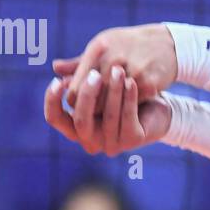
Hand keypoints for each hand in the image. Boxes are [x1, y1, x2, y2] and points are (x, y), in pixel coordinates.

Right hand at [43, 70, 171, 156]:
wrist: (157, 105)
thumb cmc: (121, 93)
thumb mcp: (100, 83)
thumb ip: (80, 76)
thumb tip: (55, 66)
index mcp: (76, 127)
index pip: (55, 119)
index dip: (52, 101)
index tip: (58, 81)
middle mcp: (91, 140)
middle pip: (80, 121)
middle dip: (87, 96)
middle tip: (94, 74)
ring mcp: (112, 143)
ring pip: (107, 117)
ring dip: (112, 92)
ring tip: (117, 70)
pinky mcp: (133, 140)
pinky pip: (128, 117)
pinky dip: (129, 98)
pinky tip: (131, 81)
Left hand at [53, 24, 177, 105]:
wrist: (167, 44)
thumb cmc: (128, 46)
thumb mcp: (104, 47)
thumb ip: (80, 62)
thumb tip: (55, 69)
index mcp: (98, 49)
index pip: (77, 87)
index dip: (77, 100)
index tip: (80, 104)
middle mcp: (112, 59)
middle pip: (92, 98)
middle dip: (92, 109)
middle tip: (94, 115)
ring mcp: (130, 72)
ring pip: (111, 105)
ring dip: (109, 111)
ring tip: (109, 113)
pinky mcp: (147, 83)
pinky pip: (132, 104)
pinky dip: (129, 107)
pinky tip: (129, 106)